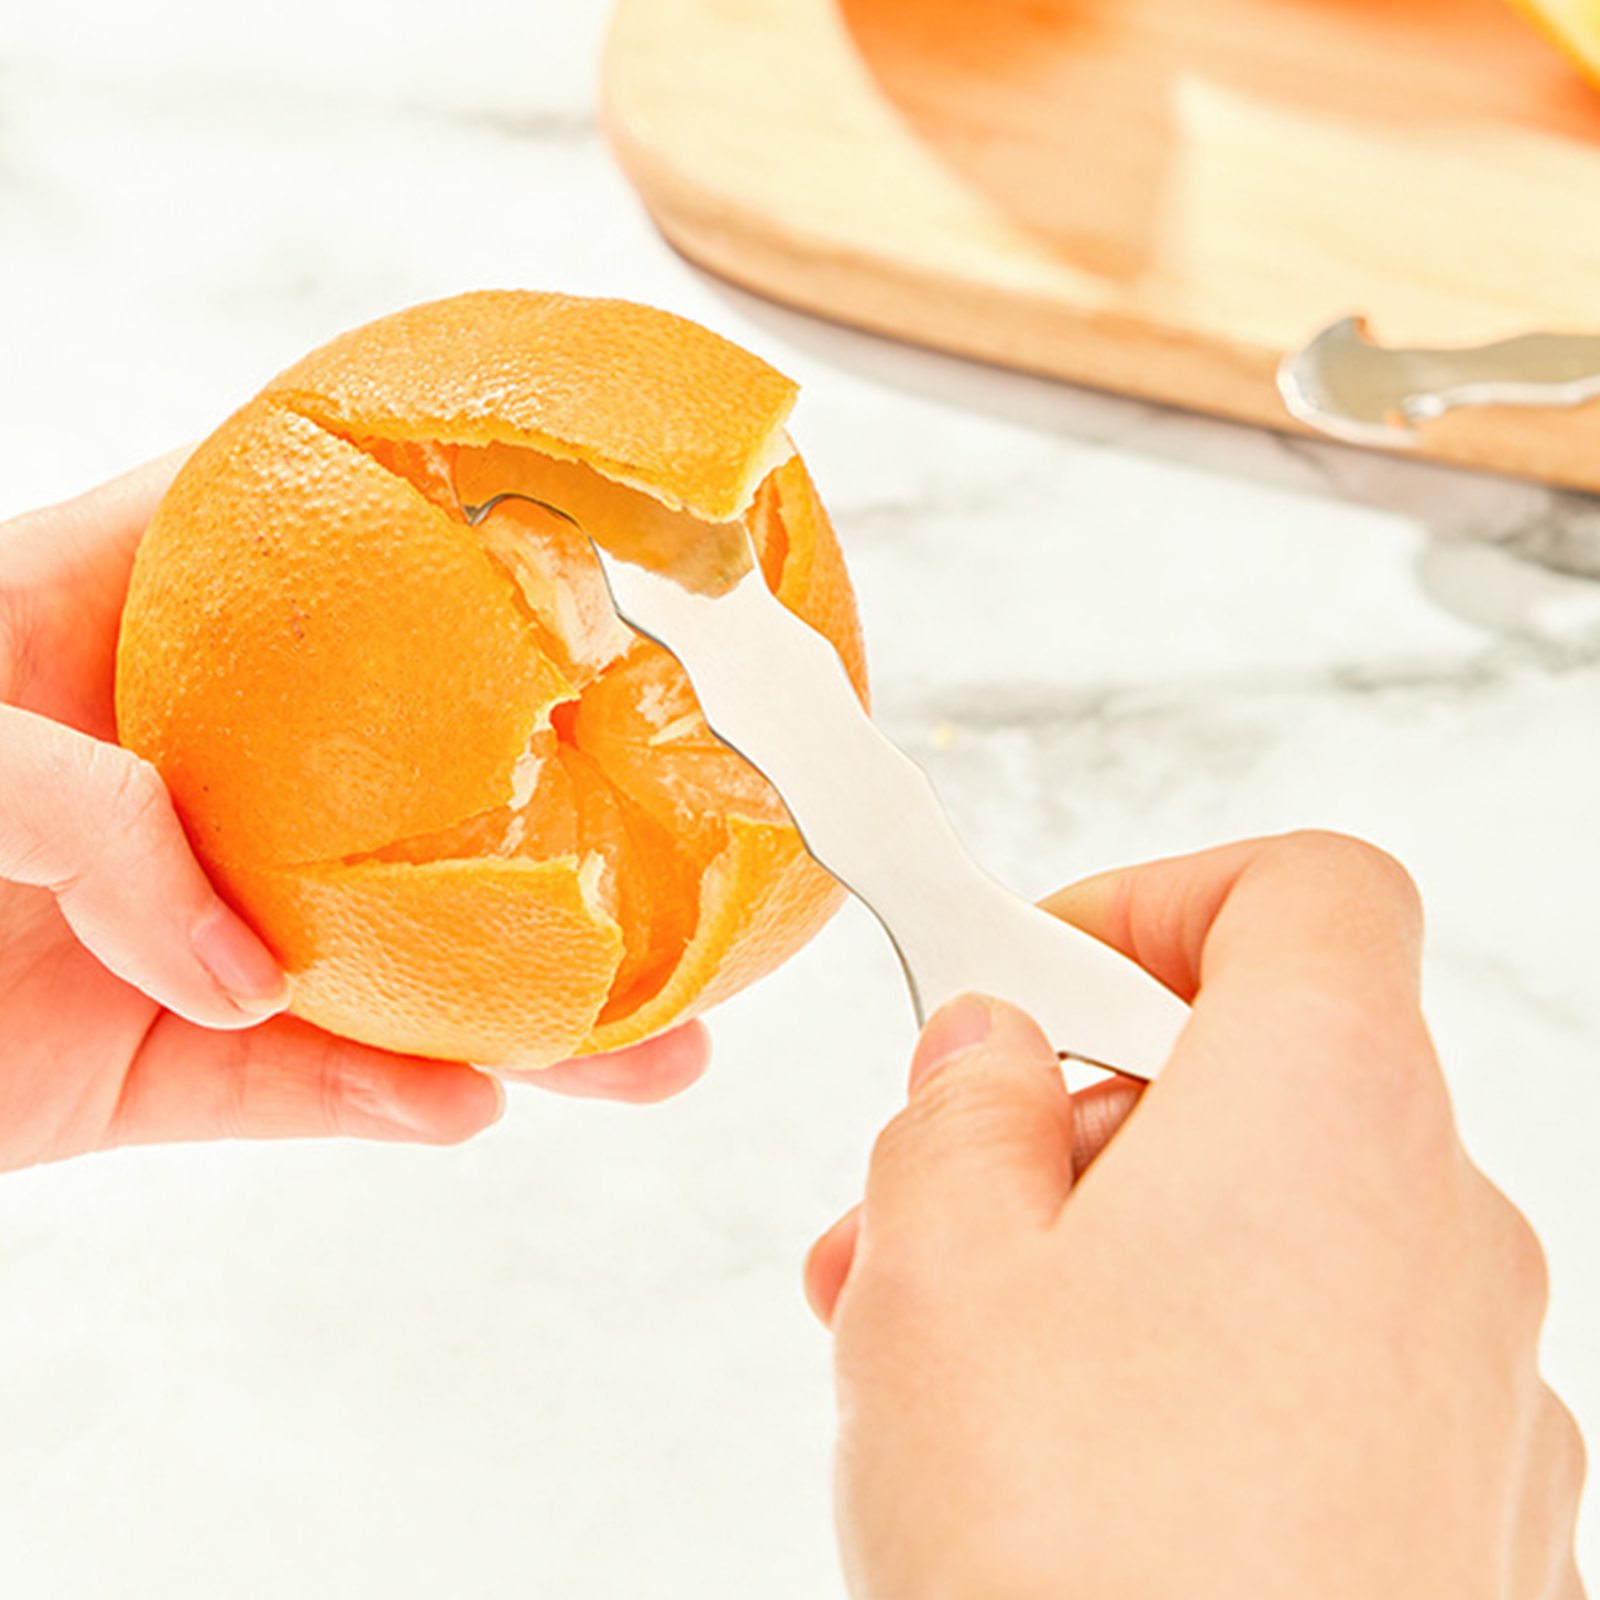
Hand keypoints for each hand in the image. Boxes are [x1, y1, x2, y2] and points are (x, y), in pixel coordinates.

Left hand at [0, 460, 706, 1171]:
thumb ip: (77, 809)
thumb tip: (247, 957)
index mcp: (142, 633)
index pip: (333, 545)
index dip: (476, 531)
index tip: (618, 545)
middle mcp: (201, 774)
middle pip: (426, 792)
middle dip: (567, 829)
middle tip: (695, 856)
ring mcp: (198, 925)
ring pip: (401, 967)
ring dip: (531, 1015)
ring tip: (654, 1061)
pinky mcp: (165, 1064)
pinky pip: (303, 1092)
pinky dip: (385, 1106)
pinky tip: (467, 1113)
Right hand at [807, 832, 1585, 1599]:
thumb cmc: (1071, 1555)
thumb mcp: (931, 1261)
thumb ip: (955, 1105)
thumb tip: (987, 1047)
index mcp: (1328, 1108)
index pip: (1307, 890)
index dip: (1157, 897)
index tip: (1034, 968)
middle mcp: (1443, 1227)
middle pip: (1262, 1072)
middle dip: (1078, 1109)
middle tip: (928, 1193)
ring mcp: (1476, 1385)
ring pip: (1274, 1229)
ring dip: (1114, 1245)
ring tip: (954, 1350)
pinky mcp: (1464, 1517)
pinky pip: (1323, 1364)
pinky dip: (1197, 1360)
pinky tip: (1073, 1465)